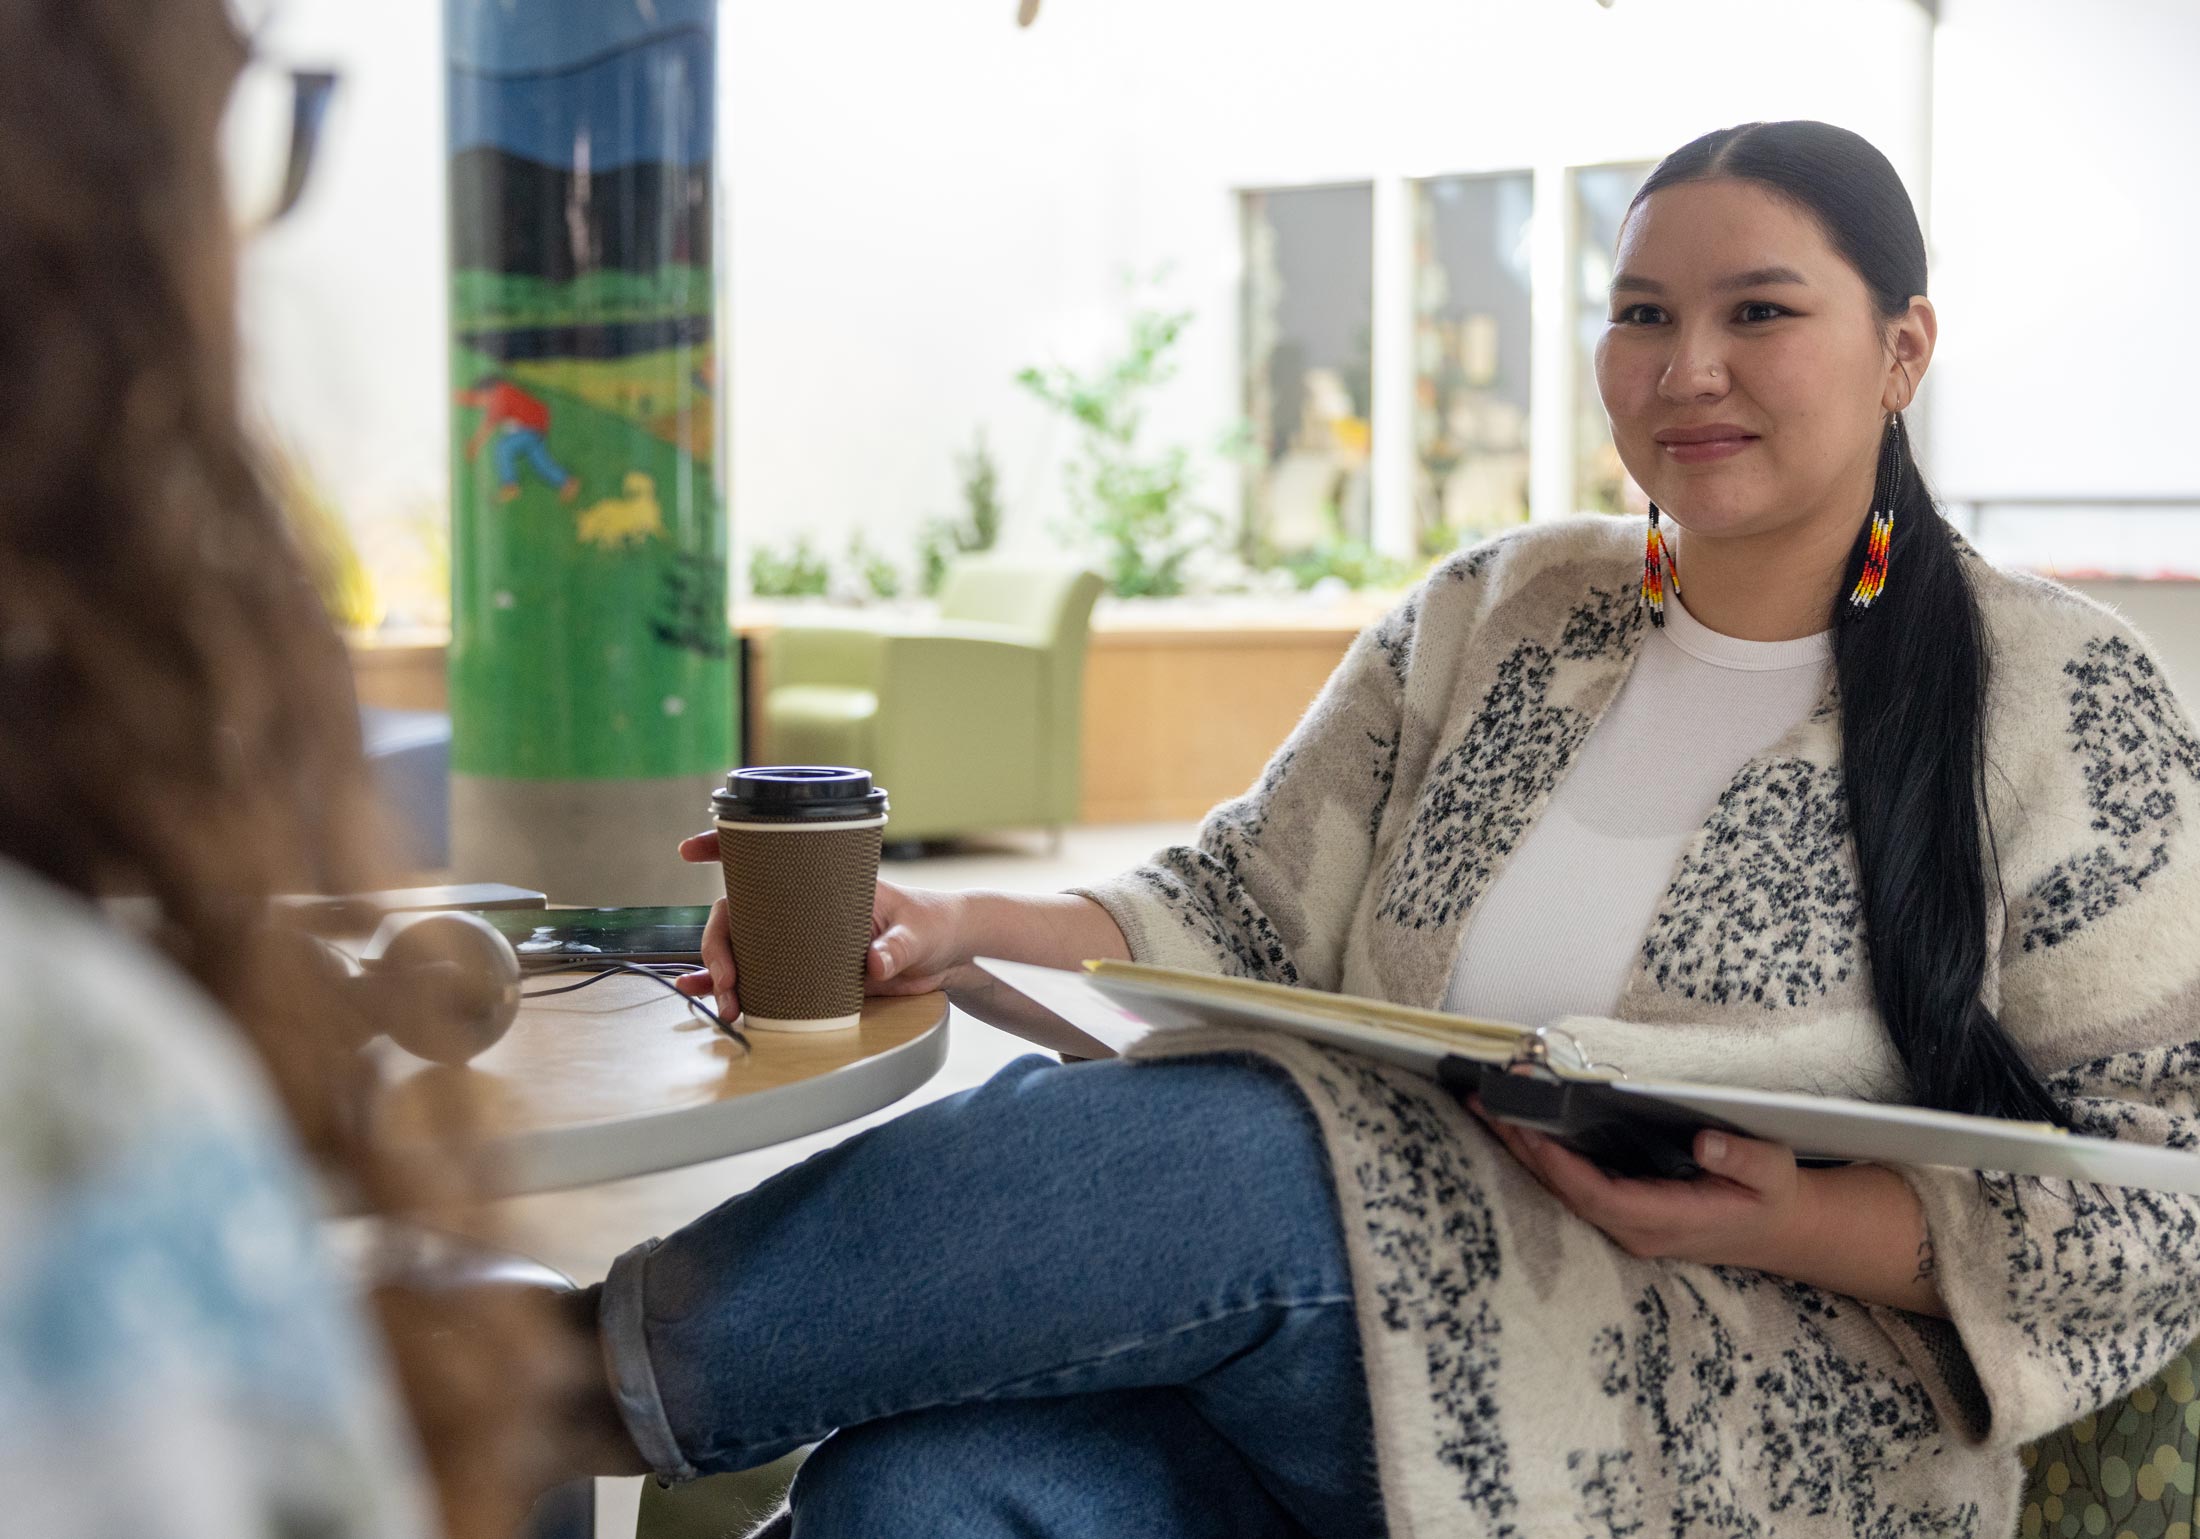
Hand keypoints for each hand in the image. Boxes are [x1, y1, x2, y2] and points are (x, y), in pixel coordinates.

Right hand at [672, 832, 974, 1019]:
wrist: (946, 955)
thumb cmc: (931, 926)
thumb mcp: (918, 934)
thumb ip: (898, 948)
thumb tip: (873, 964)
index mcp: (824, 881)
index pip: (767, 856)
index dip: (724, 847)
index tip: (690, 849)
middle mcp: (802, 908)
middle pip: (738, 912)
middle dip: (717, 943)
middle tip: (726, 978)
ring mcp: (800, 939)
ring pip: (742, 947)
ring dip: (720, 973)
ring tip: (724, 1004)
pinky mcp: (805, 972)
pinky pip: (759, 977)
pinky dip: (730, 987)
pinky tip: (709, 1000)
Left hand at [1466, 1093, 1809, 1270]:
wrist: (1776, 1230)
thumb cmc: (1771, 1198)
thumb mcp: (1773, 1175)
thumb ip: (1744, 1160)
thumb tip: (1706, 1144)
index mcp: (1667, 1222)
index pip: (1599, 1196)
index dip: (1560, 1165)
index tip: (1529, 1129)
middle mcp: (1635, 1231)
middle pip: (1564, 1191)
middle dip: (1521, 1147)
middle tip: (1482, 1102)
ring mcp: (1623, 1226)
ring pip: (1559, 1189)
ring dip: (1519, 1148)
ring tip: (1482, 1104)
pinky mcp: (1618, 1213)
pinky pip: (1568, 1185)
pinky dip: (1537, 1154)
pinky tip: (1512, 1123)